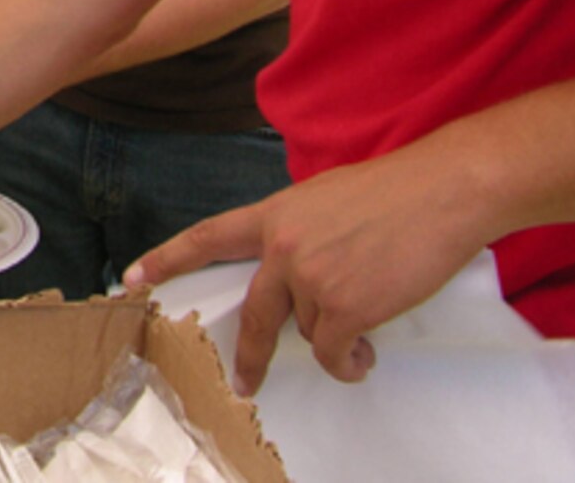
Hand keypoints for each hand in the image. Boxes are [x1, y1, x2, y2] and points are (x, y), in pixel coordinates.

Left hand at [124, 150, 490, 396]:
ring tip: (365, 323)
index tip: (132, 278)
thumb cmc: (395, 192)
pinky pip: (336, 353)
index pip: (207, 237)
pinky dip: (350, 363)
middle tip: (243, 382)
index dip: (167, 259)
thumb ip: (298, 232)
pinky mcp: (346, 307)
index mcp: (275, 215)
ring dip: (335, 337)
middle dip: (249, 353)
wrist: (442, 193)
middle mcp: (283, 248)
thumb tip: (293, 269)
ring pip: (309, 331)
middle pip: (254, 312)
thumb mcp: (324, 199)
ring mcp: (312, 279)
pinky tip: (365, 355)